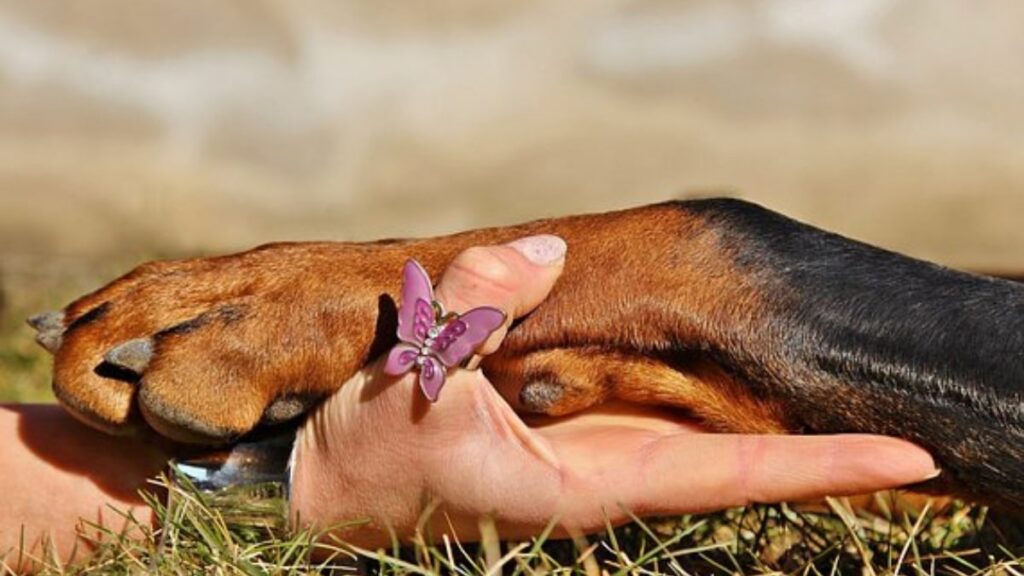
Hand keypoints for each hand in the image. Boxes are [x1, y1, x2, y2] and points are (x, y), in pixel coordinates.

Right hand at [290, 237, 937, 546]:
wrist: (333, 486)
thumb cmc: (373, 459)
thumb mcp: (413, 386)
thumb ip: (474, 311)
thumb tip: (541, 251)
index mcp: (592, 484)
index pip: (734, 475)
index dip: (822, 467)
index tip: (910, 460)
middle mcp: (610, 469)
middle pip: (741, 456)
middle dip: (823, 446)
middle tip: (909, 426)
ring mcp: (593, 448)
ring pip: (698, 423)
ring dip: (776, 418)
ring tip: (851, 408)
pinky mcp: (565, 424)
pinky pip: (648, 397)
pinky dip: (701, 382)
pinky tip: (728, 366)